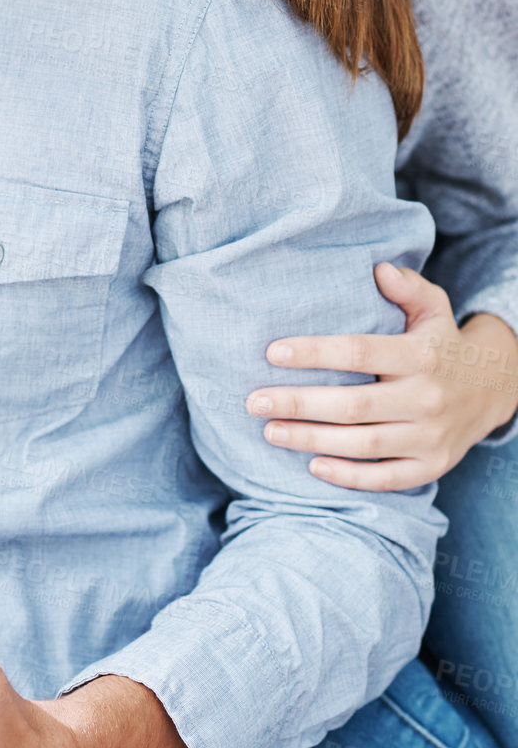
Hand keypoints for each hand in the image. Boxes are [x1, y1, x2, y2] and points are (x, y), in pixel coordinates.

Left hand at [247, 263, 517, 489]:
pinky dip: (349, 477)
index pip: (359, 352)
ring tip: (270, 431)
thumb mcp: (434, 308)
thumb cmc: (443, 344)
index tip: (272, 353)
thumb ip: (408, 287)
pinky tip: (313, 466)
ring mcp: (431, 437)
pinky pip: (387, 478)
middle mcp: (427, 398)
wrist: (495, 389)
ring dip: (312, 440)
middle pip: (354, 405)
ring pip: (364, 445)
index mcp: (421, 355)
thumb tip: (378, 269)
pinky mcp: (432, 466)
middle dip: (299, 403)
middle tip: (254, 400)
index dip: (314, 352)